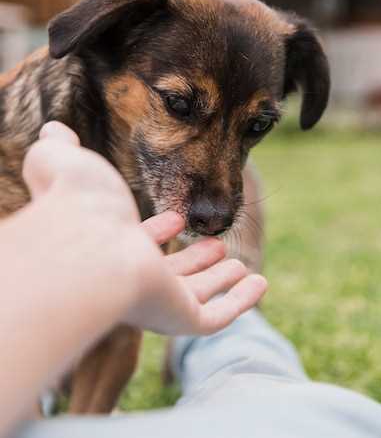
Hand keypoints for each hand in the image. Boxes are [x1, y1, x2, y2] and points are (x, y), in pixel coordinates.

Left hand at [23, 122, 266, 335]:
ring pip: (196, 296)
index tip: (178, 218)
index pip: (135, 243)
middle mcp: (129, 276)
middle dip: (195, 261)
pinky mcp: (179, 318)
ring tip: (241, 263)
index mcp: (106, 245)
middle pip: (169, 273)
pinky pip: (217, 317)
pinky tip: (260, 284)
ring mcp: (155, 301)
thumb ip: (61, 149)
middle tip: (217, 244)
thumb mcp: (69, 161)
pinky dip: (241, 302)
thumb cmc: (77, 201)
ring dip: (219, 280)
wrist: (88, 242)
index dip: (156, 232)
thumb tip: (51, 130)